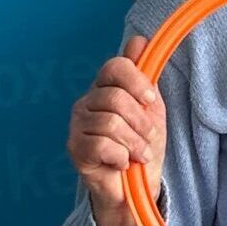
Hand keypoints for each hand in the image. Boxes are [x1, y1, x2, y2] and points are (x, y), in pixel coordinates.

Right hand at [66, 34, 166, 225]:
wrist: (136, 186)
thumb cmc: (142, 144)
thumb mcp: (151, 108)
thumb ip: (144, 76)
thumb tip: (138, 39)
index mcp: (105, 87)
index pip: (115, 67)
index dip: (137, 82)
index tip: (151, 100)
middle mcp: (87, 102)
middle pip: (117, 98)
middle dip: (141, 122)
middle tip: (147, 138)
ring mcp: (77, 125)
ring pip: (112, 123)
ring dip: (135, 143)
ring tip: (139, 153)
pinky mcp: (74, 149)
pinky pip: (101, 146)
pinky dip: (121, 157)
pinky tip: (121, 163)